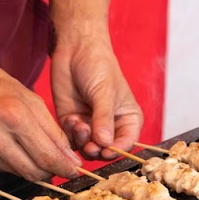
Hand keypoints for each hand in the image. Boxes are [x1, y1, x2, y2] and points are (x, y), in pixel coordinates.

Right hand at [0, 50, 81, 180]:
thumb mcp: (28, 97)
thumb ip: (51, 130)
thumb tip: (69, 159)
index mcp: (13, 115)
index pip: (48, 156)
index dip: (66, 167)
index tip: (74, 170)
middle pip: (34, 171)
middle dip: (51, 172)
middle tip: (59, 168)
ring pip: (19, 173)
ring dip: (32, 167)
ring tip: (33, 151)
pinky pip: (1, 169)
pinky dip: (12, 162)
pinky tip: (8, 146)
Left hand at [51, 34, 142, 159]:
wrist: (75, 49)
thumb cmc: (99, 66)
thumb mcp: (105, 92)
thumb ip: (104, 119)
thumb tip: (105, 143)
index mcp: (128, 120)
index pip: (127, 143)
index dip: (117, 150)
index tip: (106, 150)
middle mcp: (111, 127)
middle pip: (106, 151)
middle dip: (97, 149)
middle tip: (90, 144)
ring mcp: (91, 127)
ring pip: (88, 149)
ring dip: (82, 141)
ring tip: (78, 123)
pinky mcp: (74, 124)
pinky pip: (72, 140)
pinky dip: (70, 134)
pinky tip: (71, 119)